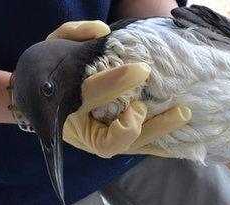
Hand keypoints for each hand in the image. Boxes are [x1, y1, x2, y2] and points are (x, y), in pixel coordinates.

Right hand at [47, 21, 190, 157]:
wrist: (42, 96)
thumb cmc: (54, 69)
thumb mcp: (56, 45)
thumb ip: (76, 34)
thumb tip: (103, 31)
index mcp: (63, 105)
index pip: (90, 96)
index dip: (116, 84)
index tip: (142, 70)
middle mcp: (82, 129)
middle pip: (110, 139)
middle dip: (135, 125)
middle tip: (152, 104)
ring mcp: (99, 140)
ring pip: (129, 147)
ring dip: (157, 132)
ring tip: (183, 113)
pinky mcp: (114, 142)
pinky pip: (140, 148)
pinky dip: (161, 145)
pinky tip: (187, 140)